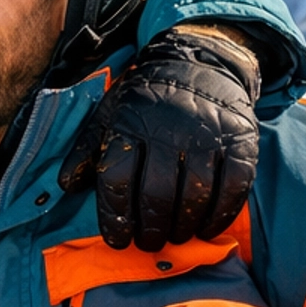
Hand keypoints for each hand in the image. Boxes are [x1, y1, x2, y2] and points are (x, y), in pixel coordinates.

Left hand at [59, 26, 260, 252]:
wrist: (201, 63)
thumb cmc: (147, 100)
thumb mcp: (108, 115)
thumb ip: (85, 149)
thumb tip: (65, 185)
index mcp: (130, 124)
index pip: (116, 179)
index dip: (114, 217)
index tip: (117, 240)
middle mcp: (169, 129)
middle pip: (156, 195)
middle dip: (150, 230)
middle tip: (148, 243)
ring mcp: (207, 135)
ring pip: (194, 196)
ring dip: (183, 227)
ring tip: (174, 237)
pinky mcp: (239, 141)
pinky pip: (233, 188)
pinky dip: (219, 216)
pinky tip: (206, 229)